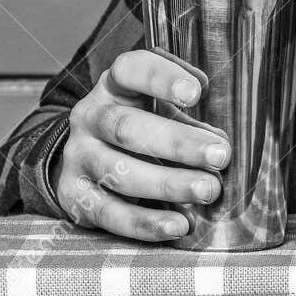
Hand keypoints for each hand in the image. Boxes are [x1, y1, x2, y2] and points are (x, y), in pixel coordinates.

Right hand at [50, 50, 230, 241]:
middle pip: (127, 127)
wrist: (87, 163)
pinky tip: (179, 225)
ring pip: (119, 172)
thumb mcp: (161, 110)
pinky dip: (146, 222)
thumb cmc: (142, 130)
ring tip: (208, 190)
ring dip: (168, 184)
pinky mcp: (75, 197)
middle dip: (178, 143)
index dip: (160, 78)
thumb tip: (219, 142)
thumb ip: (189, 117)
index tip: (196, 92)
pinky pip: (111, 214)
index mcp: (114, 87)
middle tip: (220, 155)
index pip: (130, 70)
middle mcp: (90, 118)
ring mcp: (78, 158)